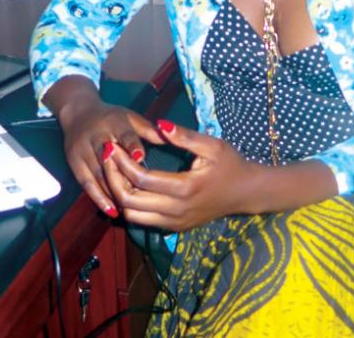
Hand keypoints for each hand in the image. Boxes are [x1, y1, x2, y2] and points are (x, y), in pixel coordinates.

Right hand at [44, 76, 163, 217]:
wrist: (78, 113)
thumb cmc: (111, 117)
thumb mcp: (130, 117)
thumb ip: (148, 130)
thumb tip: (170, 137)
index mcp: (113, 122)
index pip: (123, 134)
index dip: (132, 145)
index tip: (141, 157)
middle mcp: (96, 136)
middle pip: (108, 158)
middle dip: (123, 177)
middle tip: (141, 196)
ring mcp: (82, 150)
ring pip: (98, 174)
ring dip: (113, 192)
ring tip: (130, 209)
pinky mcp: (74, 163)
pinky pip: (86, 184)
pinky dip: (99, 198)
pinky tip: (111, 210)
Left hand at [102, 120, 260, 229]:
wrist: (246, 193)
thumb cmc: (230, 164)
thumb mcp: (212, 145)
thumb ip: (185, 136)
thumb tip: (160, 125)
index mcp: (185, 188)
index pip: (142, 179)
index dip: (122, 163)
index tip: (111, 146)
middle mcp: (176, 210)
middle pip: (130, 201)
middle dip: (113, 179)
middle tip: (106, 159)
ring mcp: (174, 222)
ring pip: (132, 216)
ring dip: (119, 195)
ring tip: (114, 172)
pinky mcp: (174, 227)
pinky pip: (142, 221)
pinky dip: (130, 205)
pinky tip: (128, 186)